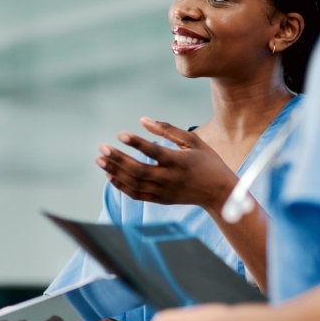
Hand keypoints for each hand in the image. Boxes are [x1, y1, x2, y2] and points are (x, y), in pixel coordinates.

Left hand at [95, 119, 236, 210]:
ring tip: (100, 159)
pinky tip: (109, 174)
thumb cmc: (207, 161)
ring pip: (135, 184)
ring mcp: (165, 191)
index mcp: (181, 162)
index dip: (136, 143)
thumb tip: (143, 120)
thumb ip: (168, 130)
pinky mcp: (161, 200)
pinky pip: (137, 195)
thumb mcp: (193, 141)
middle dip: (119, 159)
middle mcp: (171, 178)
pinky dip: (121, 186)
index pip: (154, 152)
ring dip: (115, 171)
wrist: (219, 193)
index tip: (120, 134)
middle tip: (102, 148)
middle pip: (139, 171)